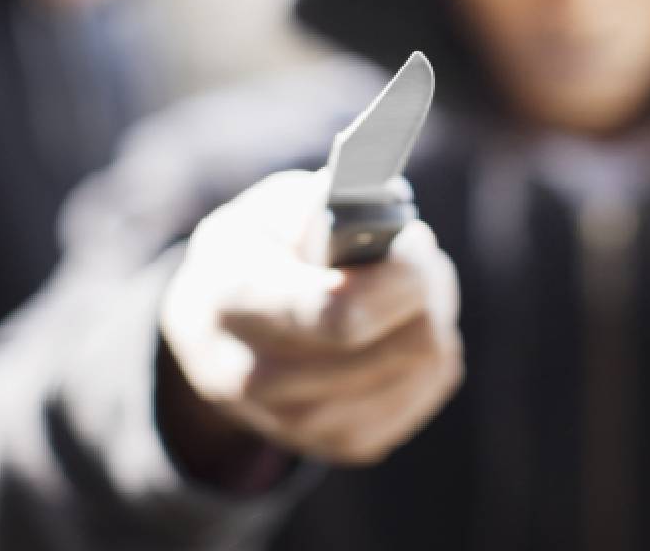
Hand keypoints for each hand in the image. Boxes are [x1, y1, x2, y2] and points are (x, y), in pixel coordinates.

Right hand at [159, 170, 462, 466]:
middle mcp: (256, 377)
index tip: (415, 242)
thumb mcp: (269, 209)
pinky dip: (432, 352)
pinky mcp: (342, 443)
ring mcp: (299, 423)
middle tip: (419, 256)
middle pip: (398, 347)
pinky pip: (428, 390)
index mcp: (233, 301)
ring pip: (423, 367)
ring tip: (408, 287)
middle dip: (427, 289)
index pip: (338, 314)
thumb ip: (323, 206)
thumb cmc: (257, 252)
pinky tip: (402, 326)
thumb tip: (385, 214)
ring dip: (435, 315)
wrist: (214, 330)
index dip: (399, 278)